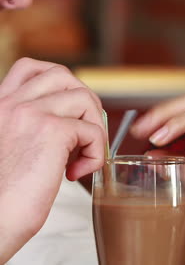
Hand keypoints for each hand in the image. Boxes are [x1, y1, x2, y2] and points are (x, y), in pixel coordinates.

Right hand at [0, 58, 105, 263]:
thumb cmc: (1, 196)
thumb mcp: (7, 145)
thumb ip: (25, 125)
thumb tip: (66, 120)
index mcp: (0, 106)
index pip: (30, 68)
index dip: (58, 81)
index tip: (67, 108)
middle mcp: (12, 104)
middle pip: (64, 76)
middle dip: (83, 100)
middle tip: (82, 130)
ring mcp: (32, 114)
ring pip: (84, 98)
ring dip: (93, 126)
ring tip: (81, 153)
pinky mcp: (52, 132)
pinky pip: (93, 130)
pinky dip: (95, 151)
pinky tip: (77, 171)